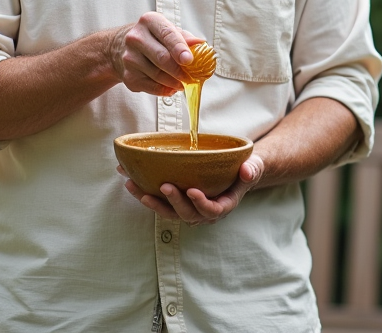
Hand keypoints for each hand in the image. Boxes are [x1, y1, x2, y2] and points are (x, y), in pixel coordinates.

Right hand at [109, 12, 199, 95]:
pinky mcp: (128, 76)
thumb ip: (184, 37)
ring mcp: (129, 58)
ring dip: (174, 82)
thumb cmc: (151, 38)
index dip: (179, 48)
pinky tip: (171, 87)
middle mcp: (136, 38)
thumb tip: (200, 44)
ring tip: (182, 82)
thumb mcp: (166, 30)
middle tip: (190, 77)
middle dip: (179, 70)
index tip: (189, 60)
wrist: (120, 48)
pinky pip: (151, 87)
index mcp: (149, 21)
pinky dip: (164, 90)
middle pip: (162, 58)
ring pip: (158, 75)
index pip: (167, 34)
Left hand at [118, 154, 264, 224]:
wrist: (236, 174)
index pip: (212, 210)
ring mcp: (188, 209)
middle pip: (186, 214)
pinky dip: (143, 191)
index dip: (201, 203)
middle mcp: (203, 212)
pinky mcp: (176, 202)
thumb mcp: (253, 168)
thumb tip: (247, 171)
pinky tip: (128, 179)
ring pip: (168, 211)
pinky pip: (159, 201)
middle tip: (164, 186)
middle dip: (174, 202)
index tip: (192, 190)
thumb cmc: (244, 170)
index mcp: (223, 206)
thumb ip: (252, 170)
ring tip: (133, 186)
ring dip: (150, 200)